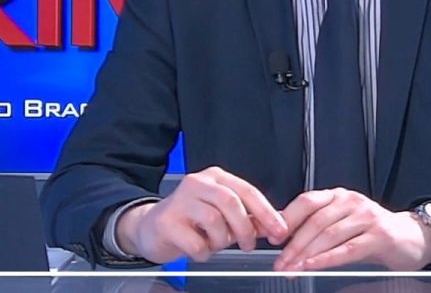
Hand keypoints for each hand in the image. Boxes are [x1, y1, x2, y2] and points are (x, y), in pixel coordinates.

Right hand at [115, 166, 288, 263]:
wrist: (151, 228)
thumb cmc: (190, 220)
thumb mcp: (222, 215)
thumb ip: (248, 218)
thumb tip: (277, 225)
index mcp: (215, 178)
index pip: (247, 191)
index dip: (266, 213)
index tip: (279, 230)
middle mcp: (198, 184)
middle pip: (231, 203)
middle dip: (245, 228)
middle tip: (248, 245)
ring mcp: (180, 201)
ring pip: (214, 221)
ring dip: (220, 241)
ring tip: (214, 243)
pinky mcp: (166, 222)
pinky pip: (196, 243)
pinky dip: (203, 252)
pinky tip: (199, 249)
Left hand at [273, 188, 430, 271]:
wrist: (411, 237)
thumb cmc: (372, 232)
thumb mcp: (343, 224)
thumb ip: (317, 226)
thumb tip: (281, 237)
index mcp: (338, 196)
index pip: (306, 202)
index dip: (287, 219)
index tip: (271, 237)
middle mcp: (351, 201)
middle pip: (315, 222)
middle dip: (293, 245)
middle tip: (279, 263)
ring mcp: (366, 217)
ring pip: (329, 236)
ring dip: (306, 255)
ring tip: (292, 269)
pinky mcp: (379, 235)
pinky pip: (348, 249)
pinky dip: (327, 259)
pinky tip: (313, 267)